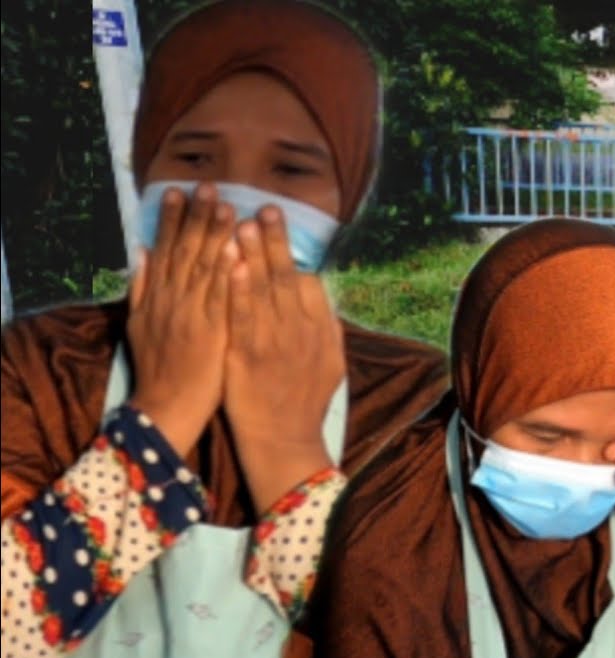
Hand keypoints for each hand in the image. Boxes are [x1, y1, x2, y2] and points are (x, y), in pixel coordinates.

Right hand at [127, 183, 238, 455]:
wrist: (166, 408)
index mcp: (156, 298)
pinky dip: (227, 273)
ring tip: (225, 206)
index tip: (181, 191)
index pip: (166, 250)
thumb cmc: (160, 368)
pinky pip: (221, 298)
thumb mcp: (139, 324)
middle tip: (207, 185)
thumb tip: (140, 252)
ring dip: (214, 236)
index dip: (174, 220)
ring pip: (204, 269)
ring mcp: (191, 316)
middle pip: (185, 252)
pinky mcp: (212, 332)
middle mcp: (172, 301)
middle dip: (197, 217)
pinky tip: (235, 250)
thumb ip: (141, 287)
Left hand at [223, 206, 345, 512]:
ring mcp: (274, 342)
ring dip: (253, 254)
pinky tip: (232, 262)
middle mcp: (300, 332)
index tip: (277, 231)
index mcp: (320, 332)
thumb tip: (322, 296)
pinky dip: (238, 286)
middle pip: (286, 277)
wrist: (284, 442)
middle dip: (274, 241)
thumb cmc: (303, 404)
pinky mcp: (248, 355)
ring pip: (264, 290)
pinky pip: (242, 314)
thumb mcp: (331, 364)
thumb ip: (328, 328)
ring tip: (244, 222)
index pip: (309, 285)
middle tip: (264, 208)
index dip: (292, 256)